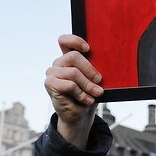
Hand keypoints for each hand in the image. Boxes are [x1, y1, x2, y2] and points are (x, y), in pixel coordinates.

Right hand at [45, 34, 103, 148]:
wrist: (80, 115)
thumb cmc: (88, 95)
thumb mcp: (94, 80)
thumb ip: (95, 70)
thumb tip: (105, 67)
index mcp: (69, 57)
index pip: (65, 41)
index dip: (75, 40)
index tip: (88, 49)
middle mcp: (59, 63)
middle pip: (73, 56)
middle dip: (89, 69)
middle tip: (99, 80)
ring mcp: (52, 73)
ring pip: (73, 73)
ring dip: (88, 85)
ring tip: (96, 93)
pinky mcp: (50, 84)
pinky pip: (69, 85)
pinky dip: (81, 93)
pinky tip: (87, 99)